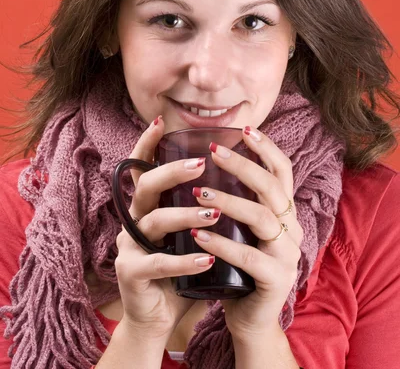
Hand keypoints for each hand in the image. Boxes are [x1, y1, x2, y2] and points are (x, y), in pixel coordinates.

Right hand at [114, 116, 218, 339]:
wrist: (160, 316)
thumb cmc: (180, 268)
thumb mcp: (189, 232)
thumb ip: (200, 206)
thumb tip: (236, 174)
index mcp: (147, 206)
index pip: (143, 168)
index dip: (148, 144)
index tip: (161, 122)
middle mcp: (134, 220)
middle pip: (146, 185)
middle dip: (172, 171)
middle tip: (201, 164)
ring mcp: (129, 246)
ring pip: (153, 221)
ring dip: (185, 215)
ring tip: (215, 215)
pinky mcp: (130, 273)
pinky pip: (157, 263)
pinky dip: (184, 260)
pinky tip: (207, 258)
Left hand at [190, 126, 303, 342]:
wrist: (251, 319)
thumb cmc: (240, 267)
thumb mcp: (242, 229)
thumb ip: (237, 201)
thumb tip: (207, 163)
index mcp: (284, 213)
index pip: (283, 172)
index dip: (267, 148)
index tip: (244, 129)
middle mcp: (292, 229)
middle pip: (272, 188)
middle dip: (243, 166)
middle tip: (213, 152)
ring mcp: (287, 255)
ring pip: (261, 218)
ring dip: (228, 201)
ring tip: (197, 191)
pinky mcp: (276, 280)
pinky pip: (248, 257)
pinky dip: (221, 244)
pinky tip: (198, 235)